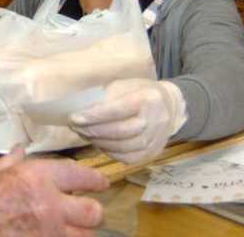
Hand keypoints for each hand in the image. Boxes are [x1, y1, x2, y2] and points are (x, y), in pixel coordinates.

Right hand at [0, 148, 108, 236]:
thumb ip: (9, 164)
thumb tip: (20, 151)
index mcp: (36, 178)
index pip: (80, 176)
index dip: (94, 180)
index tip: (100, 184)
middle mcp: (50, 206)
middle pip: (93, 213)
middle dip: (91, 213)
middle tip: (83, 213)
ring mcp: (49, 233)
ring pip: (82, 236)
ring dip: (76, 233)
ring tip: (66, 229)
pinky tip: (47, 235)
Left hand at [69, 78, 187, 164]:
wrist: (169, 106)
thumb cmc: (139, 92)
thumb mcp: (124, 86)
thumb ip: (105, 97)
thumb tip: (80, 109)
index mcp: (148, 99)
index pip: (118, 110)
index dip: (94, 116)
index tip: (74, 117)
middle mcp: (156, 120)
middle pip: (121, 131)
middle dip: (93, 130)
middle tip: (75, 126)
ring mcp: (156, 139)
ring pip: (123, 147)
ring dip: (99, 142)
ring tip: (85, 133)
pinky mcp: (153, 153)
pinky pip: (128, 158)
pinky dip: (110, 152)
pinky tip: (99, 143)